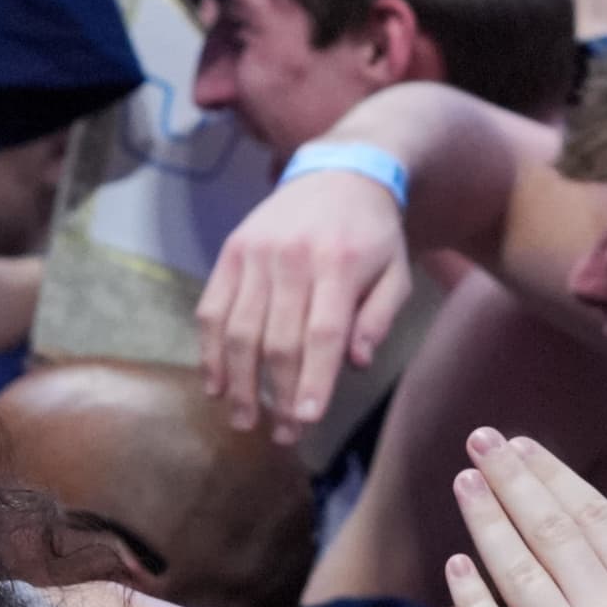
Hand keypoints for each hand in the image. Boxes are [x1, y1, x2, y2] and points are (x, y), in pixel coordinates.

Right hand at [192, 159, 418, 438]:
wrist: (340, 172)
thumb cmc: (374, 236)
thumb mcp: (396, 273)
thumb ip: (380, 318)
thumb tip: (355, 363)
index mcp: (339, 263)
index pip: (323, 332)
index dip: (313, 379)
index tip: (305, 420)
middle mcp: (292, 257)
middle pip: (278, 339)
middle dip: (278, 394)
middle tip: (282, 434)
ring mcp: (255, 253)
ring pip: (239, 329)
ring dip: (239, 382)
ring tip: (245, 419)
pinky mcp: (231, 251)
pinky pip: (212, 309)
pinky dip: (210, 351)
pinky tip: (216, 384)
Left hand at [445, 428, 606, 606]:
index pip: (594, 518)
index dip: (553, 476)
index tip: (523, 446)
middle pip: (550, 532)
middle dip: (511, 480)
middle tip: (480, 440)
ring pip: (518, 576)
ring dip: (486, 523)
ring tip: (463, 483)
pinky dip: (473, 600)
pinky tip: (455, 567)